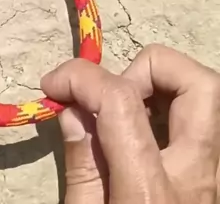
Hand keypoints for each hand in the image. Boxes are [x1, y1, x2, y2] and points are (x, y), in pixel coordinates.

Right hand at [42, 44, 219, 202]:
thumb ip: (80, 165)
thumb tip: (73, 109)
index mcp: (149, 192)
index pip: (121, 100)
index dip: (81, 77)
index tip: (54, 84)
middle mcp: (195, 176)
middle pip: (199, 83)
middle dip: (151, 67)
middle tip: (112, 93)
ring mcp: (213, 177)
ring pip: (209, 96)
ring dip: (166, 85)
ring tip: (128, 107)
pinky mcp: (214, 180)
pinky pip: (205, 125)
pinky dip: (174, 110)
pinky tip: (145, 130)